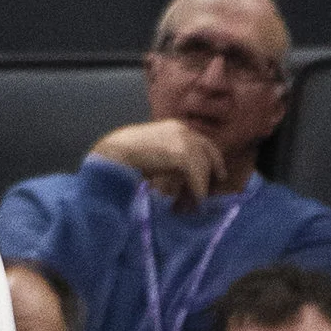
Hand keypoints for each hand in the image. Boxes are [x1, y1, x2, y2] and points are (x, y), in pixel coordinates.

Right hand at [91, 119, 221, 204]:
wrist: (114, 153)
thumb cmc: (124, 154)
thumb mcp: (152, 150)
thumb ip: (168, 157)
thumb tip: (180, 175)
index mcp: (175, 127)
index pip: (202, 142)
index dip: (210, 158)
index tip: (216, 173)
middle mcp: (183, 131)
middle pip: (209, 151)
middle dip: (214, 169)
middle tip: (216, 185)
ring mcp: (184, 141)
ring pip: (204, 167)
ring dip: (202, 187)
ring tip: (197, 203)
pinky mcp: (183, 155)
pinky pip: (198, 178)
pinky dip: (198, 192)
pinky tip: (195, 203)